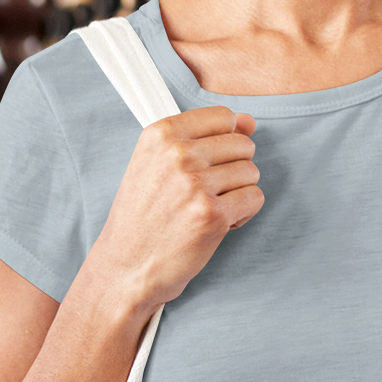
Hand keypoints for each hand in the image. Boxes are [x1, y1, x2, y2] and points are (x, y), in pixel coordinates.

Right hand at [93, 106, 262, 316]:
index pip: (223, 115)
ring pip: (251, 172)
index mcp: (160, 134)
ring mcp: (195, 184)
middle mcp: (177, 154)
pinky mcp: (212, 215)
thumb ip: (203, 137)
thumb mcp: (157, 164)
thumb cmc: (144, 216)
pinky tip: (218, 224)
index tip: (211, 161)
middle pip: (242, 144)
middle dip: (235, 169)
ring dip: (239, 193)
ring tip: (209, 208)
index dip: (227, 139)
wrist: (126, 266)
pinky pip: (254, 198)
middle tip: (207, 192)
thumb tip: (249, 121)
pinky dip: (243, 214)